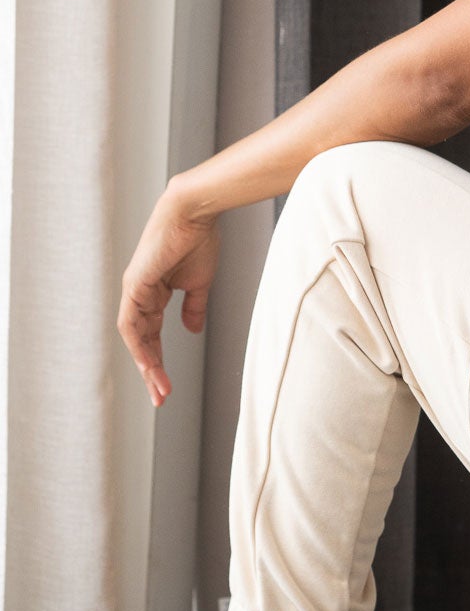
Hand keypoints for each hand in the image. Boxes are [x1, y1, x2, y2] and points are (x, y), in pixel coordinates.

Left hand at [117, 183, 220, 407]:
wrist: (195, 213)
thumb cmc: (198, 240)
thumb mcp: (198, 283)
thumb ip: (192, 308)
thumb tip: (191, 330)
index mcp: (154, 293)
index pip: (153, 335)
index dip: (159, 360)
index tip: (168, 384)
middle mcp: (140, 293)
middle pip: (142, 341)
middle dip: (152, 371)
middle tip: (161, 397)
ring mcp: (135, 289)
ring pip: (135, 337)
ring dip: (147, 365)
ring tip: (160, 387)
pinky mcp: (135, 284)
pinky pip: (131, 323)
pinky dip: (139, 345)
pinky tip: (150, 363)